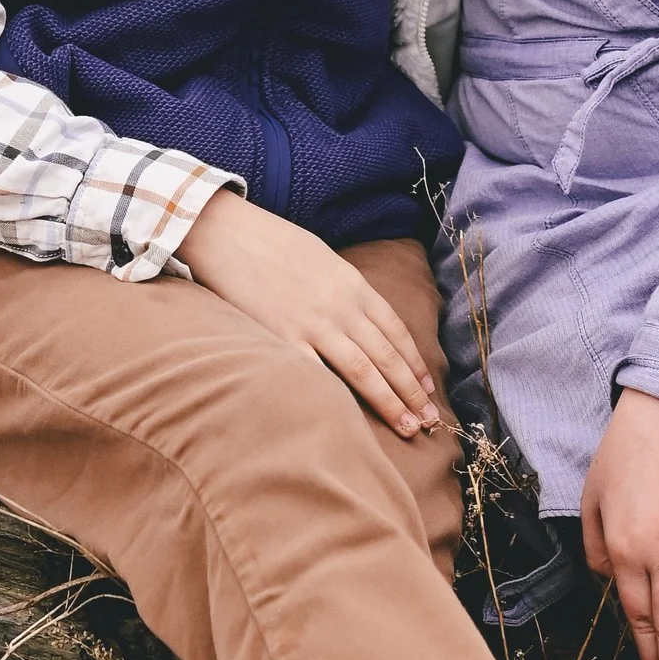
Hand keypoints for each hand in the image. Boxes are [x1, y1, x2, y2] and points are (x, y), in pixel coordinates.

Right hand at [179, 192, 442, 440]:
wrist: (228, 232)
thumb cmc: (272, 242)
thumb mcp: (322, 258)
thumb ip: (345, 290)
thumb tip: (365, 318)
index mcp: (353, 284)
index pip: (395, 330)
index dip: (415, 362)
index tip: (428, 388)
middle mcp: (341, 306)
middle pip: (386, 355)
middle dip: (411, 391)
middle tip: (430, 421)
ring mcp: (313, 323)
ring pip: (362, 370)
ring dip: (389, 401)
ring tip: (407, 428)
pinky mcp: (282, 337)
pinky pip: (317, 374)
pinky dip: (337, 398)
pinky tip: (353, 421)